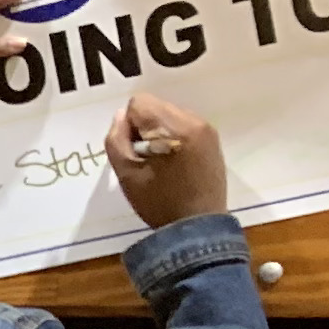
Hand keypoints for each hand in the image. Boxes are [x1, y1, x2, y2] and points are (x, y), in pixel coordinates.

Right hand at [105, 91, 228, 229]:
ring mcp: (206, 129)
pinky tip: (174, 161)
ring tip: (160, 161)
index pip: (139, 103)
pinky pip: (184, 124)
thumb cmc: (159, 202)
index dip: (128, 125)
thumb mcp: (126, 174)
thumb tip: (121, 117)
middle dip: (144, 126)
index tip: (133, 150)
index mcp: (172, 129)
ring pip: (169, 113)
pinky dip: (173, 136)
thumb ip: (116, 140)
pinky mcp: (212, 138)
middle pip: (156, 105)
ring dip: (158, 131)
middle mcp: (193, 121)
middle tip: (145, 157)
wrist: (198, 225)